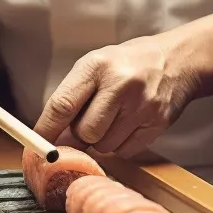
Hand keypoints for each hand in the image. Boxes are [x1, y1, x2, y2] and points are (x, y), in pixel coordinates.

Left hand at [33, 35, 200, 158]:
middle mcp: (120, 84)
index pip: (62, 104)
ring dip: (100, 140)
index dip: (46, 129)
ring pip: (104, 145)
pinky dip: (119, 144)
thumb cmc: (126, 64)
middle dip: (80, 135)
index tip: (36, 144)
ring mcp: (141, 106)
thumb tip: (51, 137)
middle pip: (84, 132)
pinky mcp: (157, 124)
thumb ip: (72, 97)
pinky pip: (125, 151)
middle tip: (88, 121)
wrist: (176, 60)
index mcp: (97, 65)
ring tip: (112, 117)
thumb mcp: (95, 66)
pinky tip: (127, 124)